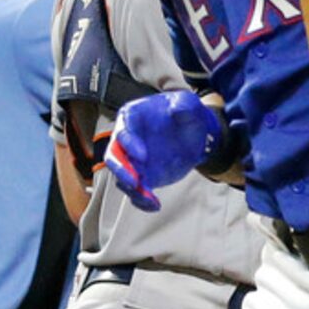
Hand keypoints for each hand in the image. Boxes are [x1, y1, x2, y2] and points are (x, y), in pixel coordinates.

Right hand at [104, 90, 221, 213]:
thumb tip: (178, 108)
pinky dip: (143, 201)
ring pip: (123, 178)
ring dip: (133, 189)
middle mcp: (127, 140)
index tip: (142, 156)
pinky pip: (136, 192)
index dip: (129, 144)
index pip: (123, 131)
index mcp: (132, 117)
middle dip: (121, 171)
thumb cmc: (187, 113)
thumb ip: (183, 104)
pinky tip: (155, 205)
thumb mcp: (188, 103)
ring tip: (149, 198)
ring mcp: (133, 160)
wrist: (194, 133)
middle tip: (134, 182)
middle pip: (114, 157)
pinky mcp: (142, 176)